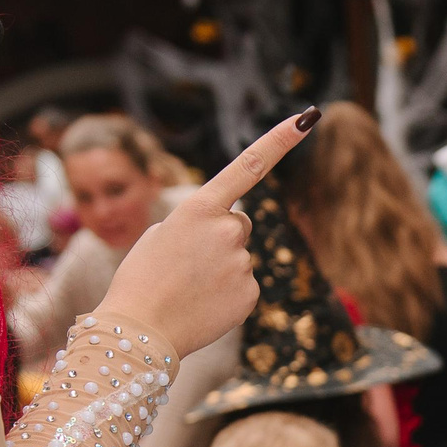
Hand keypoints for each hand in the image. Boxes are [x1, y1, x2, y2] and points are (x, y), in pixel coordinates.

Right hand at [99, 111, 317, 357]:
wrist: (138, 329)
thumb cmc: (141, 278)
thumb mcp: (162, 235)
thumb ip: (199, 224)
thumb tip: (230, 235)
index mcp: (199, 206)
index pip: (249, 164)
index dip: (281, 140)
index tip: (308, 116)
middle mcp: (228, 229)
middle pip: (239, 223)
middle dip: (219, 238)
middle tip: (186, 263)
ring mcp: (242, 261)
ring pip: (238, 257)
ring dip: (219, 268)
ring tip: (188, 287)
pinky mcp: (251, 291)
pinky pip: (243, 284)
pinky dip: (226, 294)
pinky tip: (203, 304)